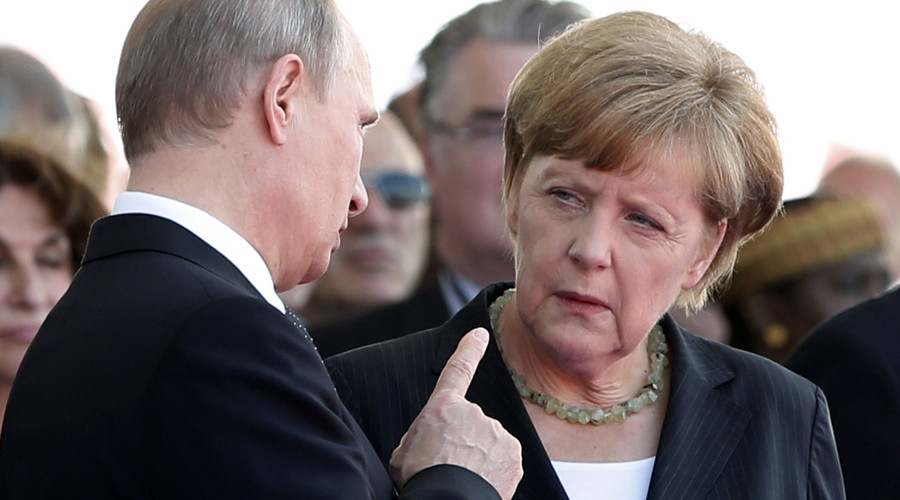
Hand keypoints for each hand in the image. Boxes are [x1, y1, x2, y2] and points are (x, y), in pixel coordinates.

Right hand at [390, 327, 522, 499]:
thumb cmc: (421, 479)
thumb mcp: (405, 450)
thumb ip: (424, 434)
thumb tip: (434, 437)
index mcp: (443, 407)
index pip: (458, 369)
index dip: (469, 349)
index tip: (479, 334)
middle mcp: (474, 414)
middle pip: (471, 423)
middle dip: (464, 441)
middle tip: (449, 464)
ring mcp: (497, 433)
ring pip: (490, 443)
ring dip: (479, 458)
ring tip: (463, 478)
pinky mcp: (513, 455)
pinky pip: (504, 460)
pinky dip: (495, 472)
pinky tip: (480, 484)